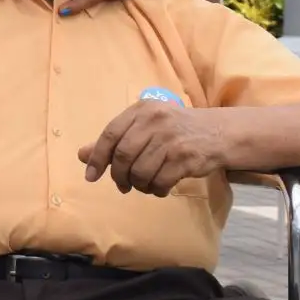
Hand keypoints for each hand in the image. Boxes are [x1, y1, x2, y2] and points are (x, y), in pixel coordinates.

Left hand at [78, 101, 227, 196]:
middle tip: (122, 186)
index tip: (91, 176)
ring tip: (145, 185)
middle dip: (118, 176)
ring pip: (140, 172)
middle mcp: (155, 121)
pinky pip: (160, 181)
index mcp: (141, 110)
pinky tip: (160, 187)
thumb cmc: (175, 130)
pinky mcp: (185, 158)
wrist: (218, 132)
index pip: (110, 134)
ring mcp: (171, 139)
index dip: (97, 158)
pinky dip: (156, 189)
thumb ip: (115, 140)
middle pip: (123, 156)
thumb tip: (82, 155)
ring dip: (139, 185)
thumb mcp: (145, 127)